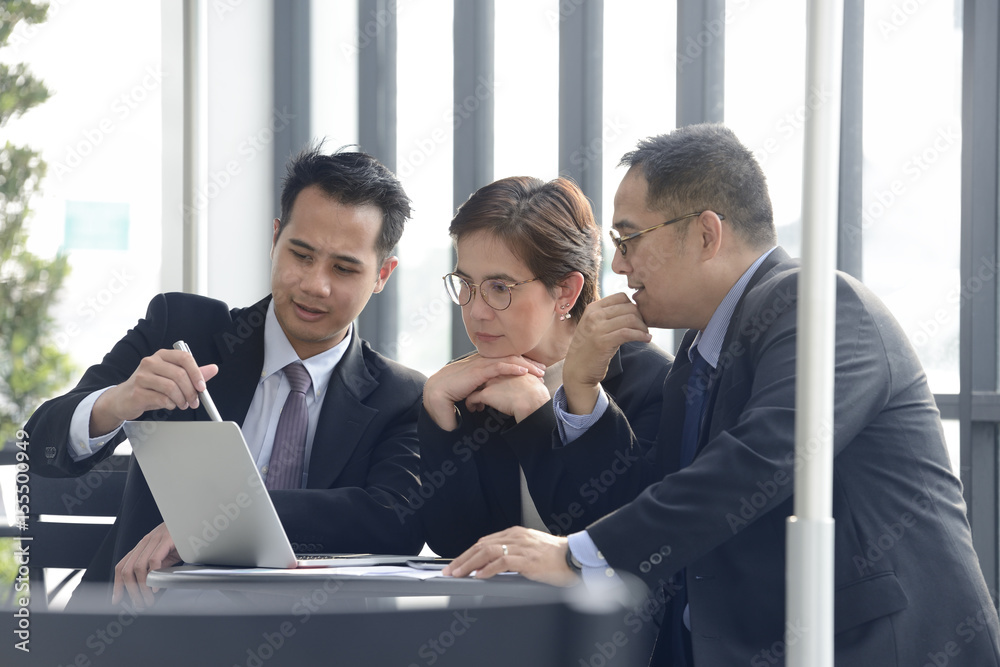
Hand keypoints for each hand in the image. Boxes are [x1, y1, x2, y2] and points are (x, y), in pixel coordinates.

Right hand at [91, 349, 218, 435]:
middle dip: (191, 391)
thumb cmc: (150, 387)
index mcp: (162, 355)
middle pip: (179, 374)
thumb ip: (193, 373)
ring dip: (181, 400)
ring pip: (171, 387)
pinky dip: (170, 404)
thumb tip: (213, 369)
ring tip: (182, 404)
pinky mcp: (137, 391)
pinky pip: (161, 399)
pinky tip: (170, 405)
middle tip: (194, 401)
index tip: (202, 387)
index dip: (197, 373)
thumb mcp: (173, 378)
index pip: (184, 358)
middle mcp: (150, 362)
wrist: (123, 399)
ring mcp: (142, 376)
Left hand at [112, 522, 180, 608]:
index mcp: (143, 545)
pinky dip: (154, 576)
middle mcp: (145, 541)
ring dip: (142, 586)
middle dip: (130, 590)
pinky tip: (157, 586)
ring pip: (138, 567)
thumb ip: (156, 567)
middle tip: (139, 603)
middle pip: (127, 569)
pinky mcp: (166, 539)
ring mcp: (154, 539)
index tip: (117, 599)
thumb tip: (149, 585)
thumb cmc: (182, 537)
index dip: (117, 584)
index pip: (122, 566)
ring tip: (148, 598)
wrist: (194, 519)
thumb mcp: (166, 554)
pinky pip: (153, 560)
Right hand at [422, 354, 544, 429]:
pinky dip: (513, 367)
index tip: (533, 372)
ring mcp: (482, 365)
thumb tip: (481, 404)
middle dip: (528, 364)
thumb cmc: (451, 393)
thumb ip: (477, 395)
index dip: (521, 365)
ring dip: (525, 365)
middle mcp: (483, 362)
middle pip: (511, 358)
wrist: (438, 392)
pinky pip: (499, 366)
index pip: (505, 362)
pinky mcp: (479, 371)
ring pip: (508, 360)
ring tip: (538, 371)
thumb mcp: (470, 393)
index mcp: (482, 366)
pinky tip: (524, 370)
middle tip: (541, 370)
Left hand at [442, 527, 577, 586]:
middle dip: (463, 559)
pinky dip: (488, 569)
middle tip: (450, 570)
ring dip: (470, 564)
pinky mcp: (527, 559)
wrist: (575, 557)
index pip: (484, 542)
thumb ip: (511, 554)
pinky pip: (502, 562)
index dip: (467, 553)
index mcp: (515, 534)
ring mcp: (521, 547)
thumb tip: (491, 566)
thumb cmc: (555, 557)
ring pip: (487, 552)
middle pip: (482, 545)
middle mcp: (516, 537)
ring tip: (459, 574)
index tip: (456, 564)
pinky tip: (479, 575)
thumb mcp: (529, 550)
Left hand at [465, 372, 549, 422]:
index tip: (489, 384)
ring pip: (474, 386)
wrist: (532, 401)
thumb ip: (526, 381)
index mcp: (508, 367)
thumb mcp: (533, 381)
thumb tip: (528, 387)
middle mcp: (497, 372)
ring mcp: (491, 382)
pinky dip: (470, 404)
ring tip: (474, 402)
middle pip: (482, 375)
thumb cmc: (536, 394)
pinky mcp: (486, 394)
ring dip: (472, 393)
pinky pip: (472, 398)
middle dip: (479, 384)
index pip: (494, 368)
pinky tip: (472, 408)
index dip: (490, 377)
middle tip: (477, 390)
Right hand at [563, 293, 650, 414]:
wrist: (577, 370)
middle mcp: (594, 316)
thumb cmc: (589, 349)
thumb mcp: (594, 326)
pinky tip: (646, 339)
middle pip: (628, 307)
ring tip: (646, 334)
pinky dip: (641, 335)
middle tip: (644, 328)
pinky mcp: (603, 342)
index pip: (621, 297)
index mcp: (592, 308)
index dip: (634, 305)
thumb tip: (634, 308)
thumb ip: (608, 316)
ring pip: (631, 319)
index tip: (638, 317)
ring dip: (643, 327)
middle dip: (641, 317)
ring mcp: (597, 328)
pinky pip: (628, 333)